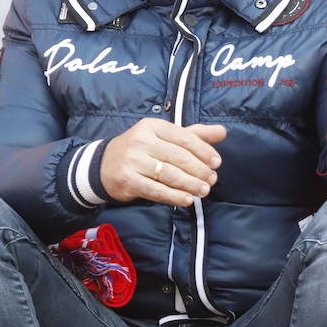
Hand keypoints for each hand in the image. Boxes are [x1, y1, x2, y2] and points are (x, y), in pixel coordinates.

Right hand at [100, 118, 225, 207]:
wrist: (103, 165)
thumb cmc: (143, 149)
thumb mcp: (166, 137)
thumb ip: (194, 134)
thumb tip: (222, 131)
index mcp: (154, 126)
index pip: (185, 138)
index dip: (204, 151)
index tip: (216, 163)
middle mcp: (142, 141)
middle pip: (178, 157)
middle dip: (199, 170)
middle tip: (211, 180)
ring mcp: (133, 160)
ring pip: (169, 174)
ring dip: (189, 184)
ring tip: (204, 191)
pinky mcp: (127, 180)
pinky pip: (155, 190)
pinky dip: (173, 196)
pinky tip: (187, 200)